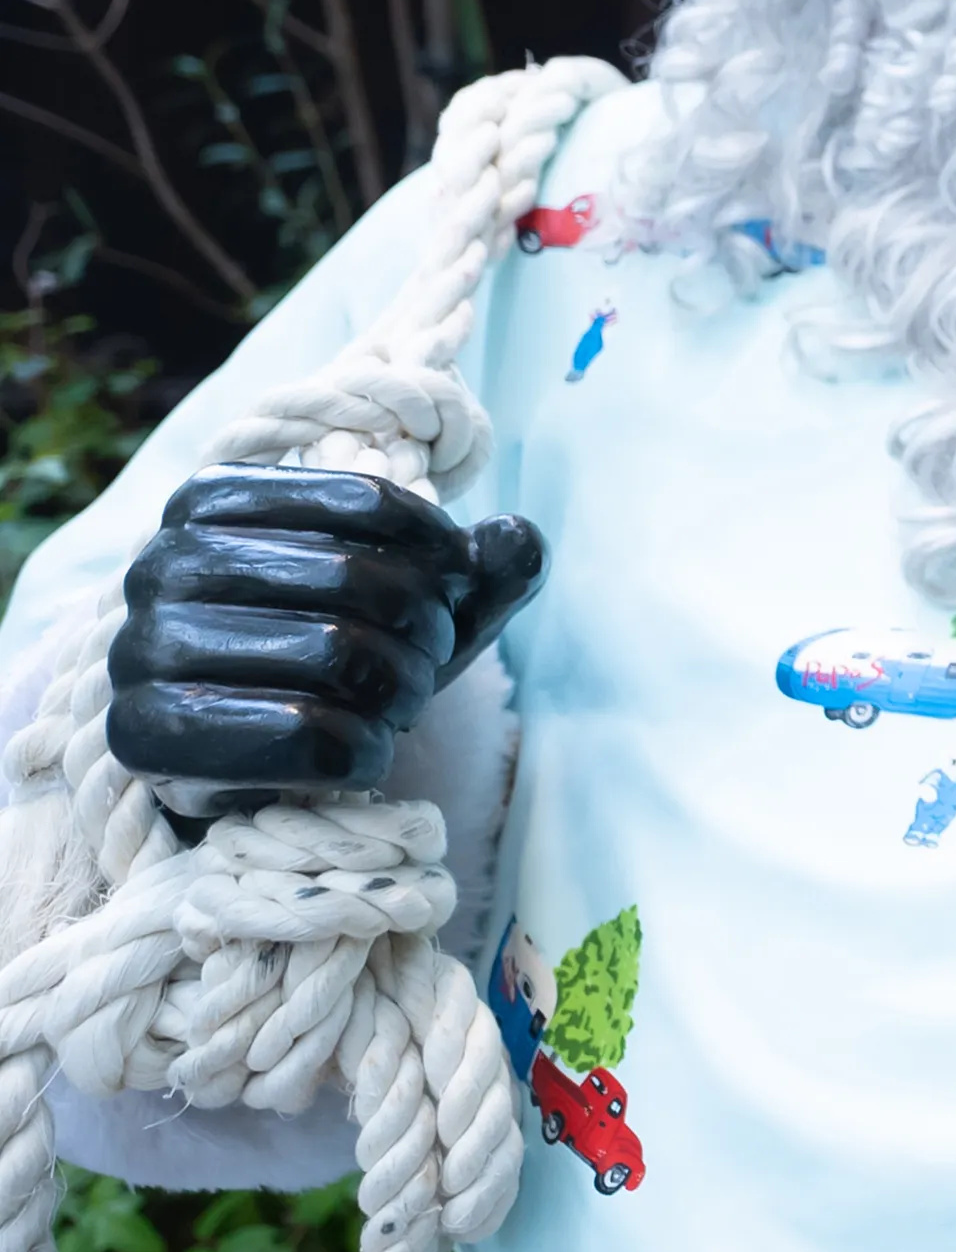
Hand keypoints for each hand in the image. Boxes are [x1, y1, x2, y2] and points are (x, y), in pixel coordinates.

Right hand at [108, 466, 546, 811]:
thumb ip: (477, 564)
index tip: (453, 592)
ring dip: (401, 695)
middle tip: (427, 664)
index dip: (442, 556)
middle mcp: (161, 561)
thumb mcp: (409, 598)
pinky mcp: (144, 733)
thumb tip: (518, 536)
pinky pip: (299, 734)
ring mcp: (141, 647)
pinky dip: (363, 750)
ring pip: (336, 656)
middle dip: (426, 633)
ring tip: (395, 708)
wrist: (238, 751)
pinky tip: (363, 753)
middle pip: (358, 580)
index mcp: (212, 499)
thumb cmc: (329, 652)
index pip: (370, 502)